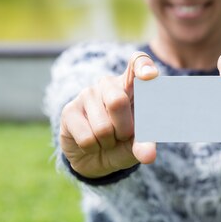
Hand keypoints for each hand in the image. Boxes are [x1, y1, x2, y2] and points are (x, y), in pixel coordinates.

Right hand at [59, 52, 158, 177]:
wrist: (96, 157)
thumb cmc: (122, 142)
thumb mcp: (138, 143)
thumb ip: (145, 144)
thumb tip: (148, 156)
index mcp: (132, 85)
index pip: (138, 64)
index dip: (143, 67)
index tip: (151, 75)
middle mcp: (109, 84)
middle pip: (118, 101)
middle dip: (124, 129)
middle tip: (123, 135)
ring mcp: (87, 94)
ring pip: (103, 127)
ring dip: (108, 142)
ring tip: (106, 139)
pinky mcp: (69, 110)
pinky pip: (87, 138)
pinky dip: (93, 148)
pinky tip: (91, 142)